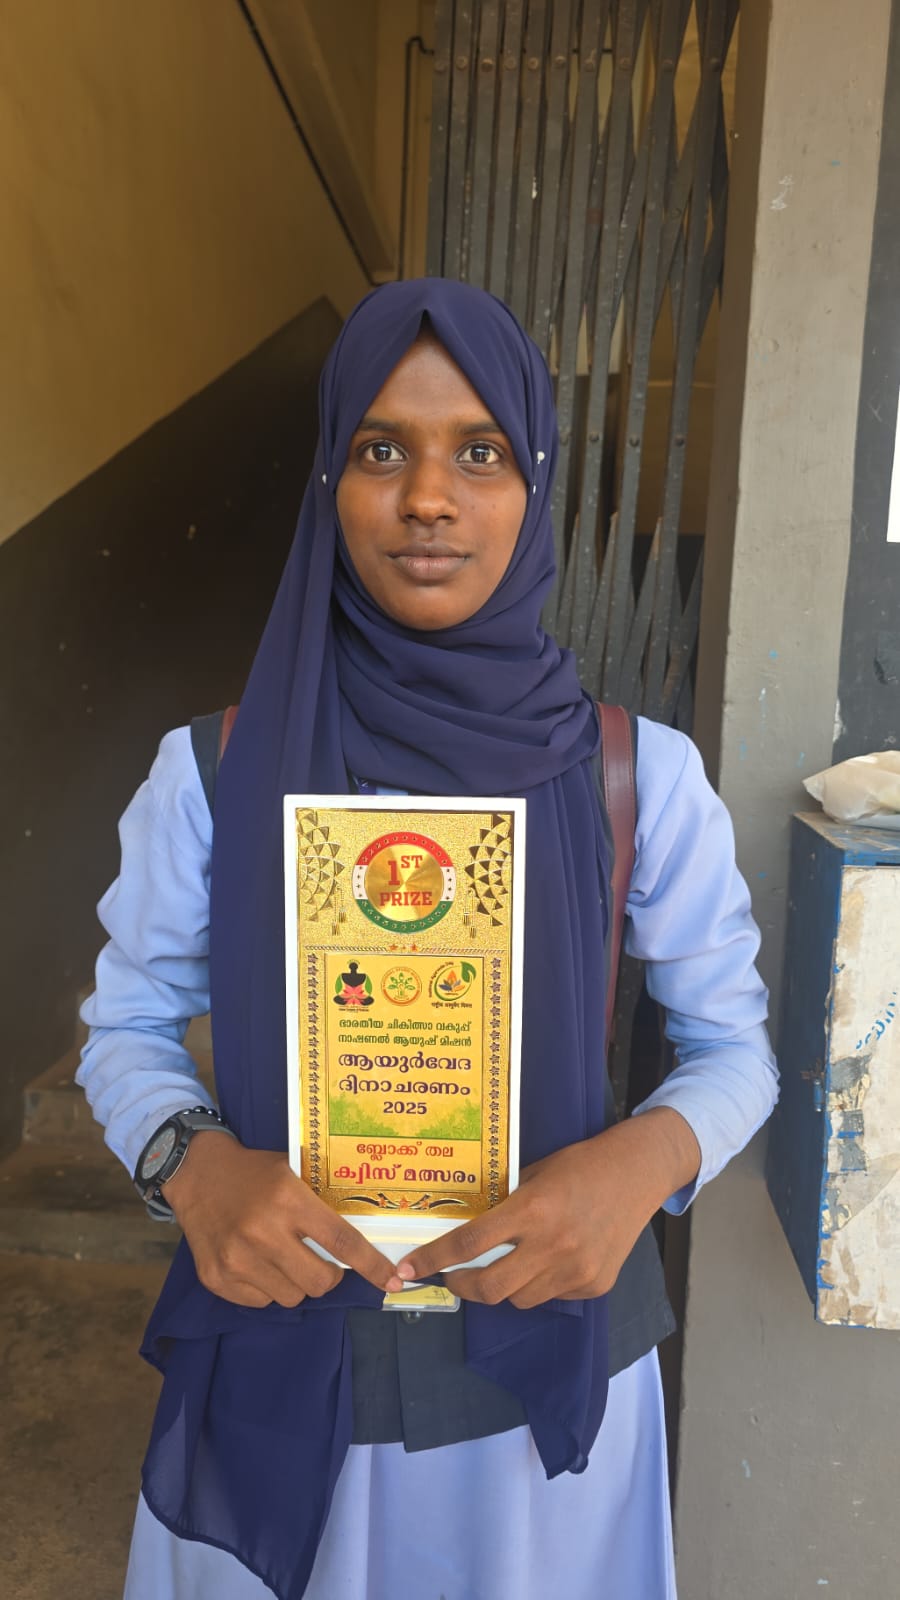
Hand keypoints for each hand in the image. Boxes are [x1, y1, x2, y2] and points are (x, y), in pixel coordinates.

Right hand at [162, 1134, 404, 1307]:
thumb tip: (359, 1241)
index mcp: (288, 1200)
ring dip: (295, 1283)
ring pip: (290, 1297)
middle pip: (319, 1281)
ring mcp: (237, 1259)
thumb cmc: (252, 1172)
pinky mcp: (216, 1278)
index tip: (392, 1280)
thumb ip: (319, 1205)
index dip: (371, 1265)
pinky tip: (256, 1263)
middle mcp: (262, 1232)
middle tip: (320, 1262)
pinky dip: (266, 1289)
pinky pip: (260, 1302)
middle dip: (328, 1277)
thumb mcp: (291, 1172)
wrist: (195, 1173)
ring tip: (281, 1258)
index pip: (341, 1241)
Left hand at [395, 1108, 700, 1309]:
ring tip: (512, 1260)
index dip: (434, 1259)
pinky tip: (552, 1258)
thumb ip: (505, 1206)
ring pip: (520, 1299)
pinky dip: (541, 1283)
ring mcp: (576, 1270)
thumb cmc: (581, 1164)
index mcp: (534, 1210)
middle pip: (490, 1288)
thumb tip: (467, 1233)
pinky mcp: (595, 1285)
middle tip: (452, 1277)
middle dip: (462, 1287)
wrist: (637, 1173)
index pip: (470, 1244)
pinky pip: (552, 1295)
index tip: (409, 1269)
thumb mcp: (535, 1175)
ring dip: (505, 1286)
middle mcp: (554, 1245)